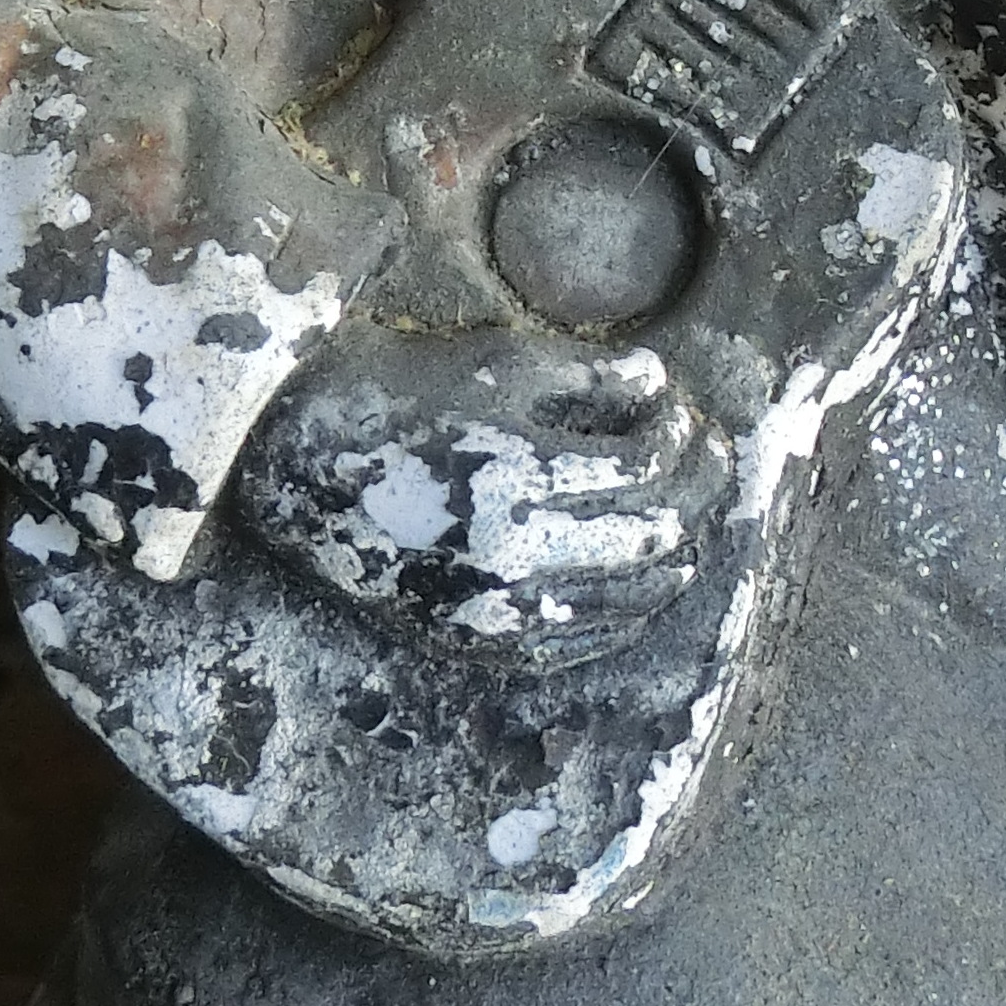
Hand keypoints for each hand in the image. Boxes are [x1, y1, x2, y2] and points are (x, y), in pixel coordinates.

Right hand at [238, 327, 730, 653]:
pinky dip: (634, 607)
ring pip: (637, 597)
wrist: (296, 467)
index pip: (650, 464)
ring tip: (688, 506)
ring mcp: (500, 610)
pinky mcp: (483, 641)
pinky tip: (643, 570)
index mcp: (521, 476)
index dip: (683, 432)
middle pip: (659, 534)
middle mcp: (516, 556)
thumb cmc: (399, 395)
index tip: (685, 408)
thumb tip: (662, 383)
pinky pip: (587, 641)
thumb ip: (588, 376)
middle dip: (701, 487)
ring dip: (681, 549)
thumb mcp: (497, 364)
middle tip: (709, 451)